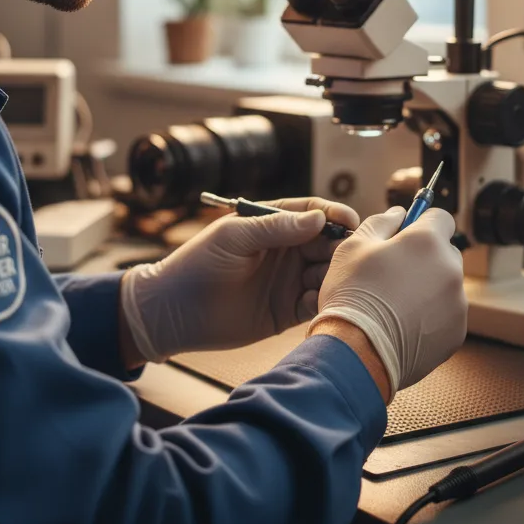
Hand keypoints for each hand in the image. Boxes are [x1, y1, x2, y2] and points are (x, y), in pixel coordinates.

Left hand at [120, 197, 358, 361]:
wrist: (174, 311)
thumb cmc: (198, 263)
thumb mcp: (235, 237)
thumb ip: (276, 227)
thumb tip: (319, 218)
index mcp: (273, 224)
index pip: (313, 212)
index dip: (333, 215)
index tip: (349, 221)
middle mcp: (286, 249)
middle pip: (327, 242)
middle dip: (340, 247)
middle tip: (348, 256)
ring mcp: (288, 280)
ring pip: (327, 272)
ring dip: (336, 274)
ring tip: (334, 281)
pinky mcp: (287, 310)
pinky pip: (316, 303)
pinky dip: (327, 301)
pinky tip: (328, 302)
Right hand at [310, 206, 466, 396]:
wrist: (357, 352)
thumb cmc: (353, 294)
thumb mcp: (354, 246)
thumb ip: (381, 222)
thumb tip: (398, 213)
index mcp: (428, 242)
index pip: (441, 217)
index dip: (422, 222)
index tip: (406, 233)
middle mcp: (450, 269)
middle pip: (445, 252)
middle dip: (425, 256)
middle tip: (394, 271)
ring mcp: (457, 304)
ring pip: (445, 285)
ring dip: (428, 287)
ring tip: (394, 304)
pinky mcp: (456, 333)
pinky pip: (446, 314)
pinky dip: (430, 316)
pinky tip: (402, 324)